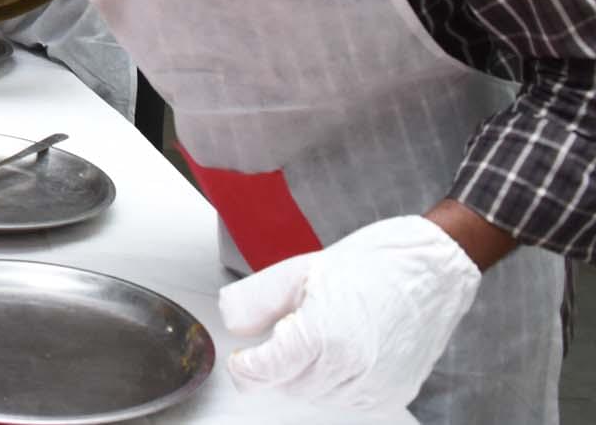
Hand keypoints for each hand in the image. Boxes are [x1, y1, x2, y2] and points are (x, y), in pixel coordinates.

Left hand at [219, 214, 480, 410]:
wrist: (432, 270)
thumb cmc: (371, 264)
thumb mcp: (298, 270)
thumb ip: (255, 301)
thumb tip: (233, 325)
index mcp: (323, 336)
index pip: (264, 373)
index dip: (246, 366)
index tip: (242, 356)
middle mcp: (351, 369)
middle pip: (287, 387)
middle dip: (277, 366)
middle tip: (285, 330)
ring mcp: (375, 387)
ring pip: (315, 397)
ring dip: (305, 374)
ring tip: (321, 332)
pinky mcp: (393, 395)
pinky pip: (345, 400)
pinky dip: (333, 382)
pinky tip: (342, 349)